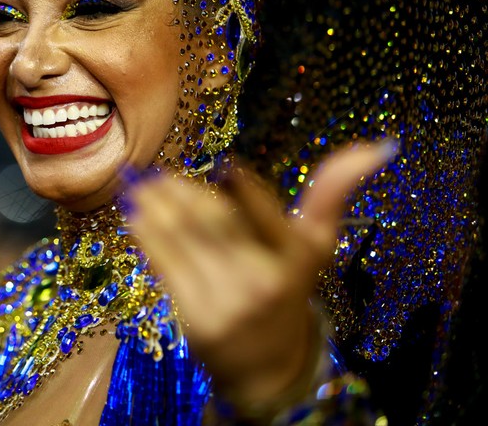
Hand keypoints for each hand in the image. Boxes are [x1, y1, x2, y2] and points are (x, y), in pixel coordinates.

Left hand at [124, 139, 396, 406]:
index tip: (227, 165)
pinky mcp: (197, 319)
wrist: (271, 369)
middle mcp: (266, 280)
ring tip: (139, 187)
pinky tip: (135, 217)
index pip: (269, 212)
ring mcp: (230, 301)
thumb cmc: (286, 291)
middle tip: (160, 176)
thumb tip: (379, 145)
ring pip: (182, 237)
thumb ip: (332, 193)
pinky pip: (165, 266)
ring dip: (154, 206)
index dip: (244, 187)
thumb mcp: (314, 247)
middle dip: (181, 193)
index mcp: (300, 256)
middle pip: (213, 219)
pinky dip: (146, 235)